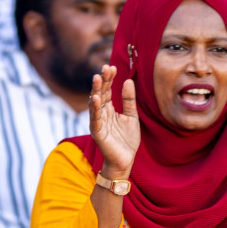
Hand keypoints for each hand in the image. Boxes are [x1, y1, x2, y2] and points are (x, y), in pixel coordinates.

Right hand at [88, 64, 138, 179]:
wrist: (125, 160)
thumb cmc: (126, 140)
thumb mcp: (131, 116)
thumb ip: (129, 100)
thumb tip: (127, 81)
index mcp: (109, 109)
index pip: (107, 90)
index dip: (110, 79)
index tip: (113, 67)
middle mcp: (101, 114)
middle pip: (100, 93)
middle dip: (103, 81)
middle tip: (105, 67)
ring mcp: (98, 123)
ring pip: (95, 104)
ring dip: (96, 90)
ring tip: (98, 77)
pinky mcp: (98, 133)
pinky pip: (95, 119)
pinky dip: (94, 108)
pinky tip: (95, 98)